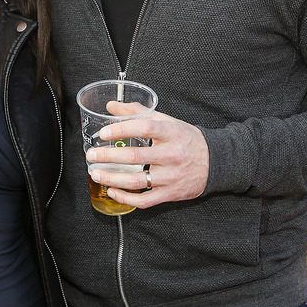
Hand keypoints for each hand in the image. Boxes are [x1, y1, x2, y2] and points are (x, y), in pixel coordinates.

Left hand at [85, 103, 208, 209]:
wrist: (216, 162)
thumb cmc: (186, 139)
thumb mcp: (167, 121)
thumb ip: (139, 112)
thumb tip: (112, 106)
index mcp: (171, 133)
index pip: (144, 127)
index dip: (122, 129)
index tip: (104, 133)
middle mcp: (172, 154)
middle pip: (136, 156)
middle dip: (109, 156)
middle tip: (91, 155)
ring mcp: (171, 176)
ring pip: (136, 181)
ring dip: (112, 179)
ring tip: (96, 174)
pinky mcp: (171, 193)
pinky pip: (144, 200)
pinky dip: (126, 198)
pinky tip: (113, 191)